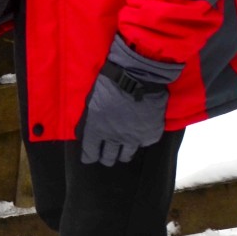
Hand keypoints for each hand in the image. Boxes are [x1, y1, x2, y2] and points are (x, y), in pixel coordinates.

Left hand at [78, 38, 180, 165]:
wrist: (139, 77)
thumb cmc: (110, 83)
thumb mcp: (92, 101)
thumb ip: (90, 120)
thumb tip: (86, 132)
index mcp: (97, 130)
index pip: (90, 152)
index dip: (89, 156)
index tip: (89, 158)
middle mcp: (114, 138)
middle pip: (108, 158)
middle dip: (106, 157)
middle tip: (106, 156)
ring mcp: (134, 138)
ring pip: (126, 155)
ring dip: (122, 153)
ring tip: (122, 151)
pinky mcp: (150, 135)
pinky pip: (143, 144)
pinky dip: (140, 141)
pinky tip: (138, 136)